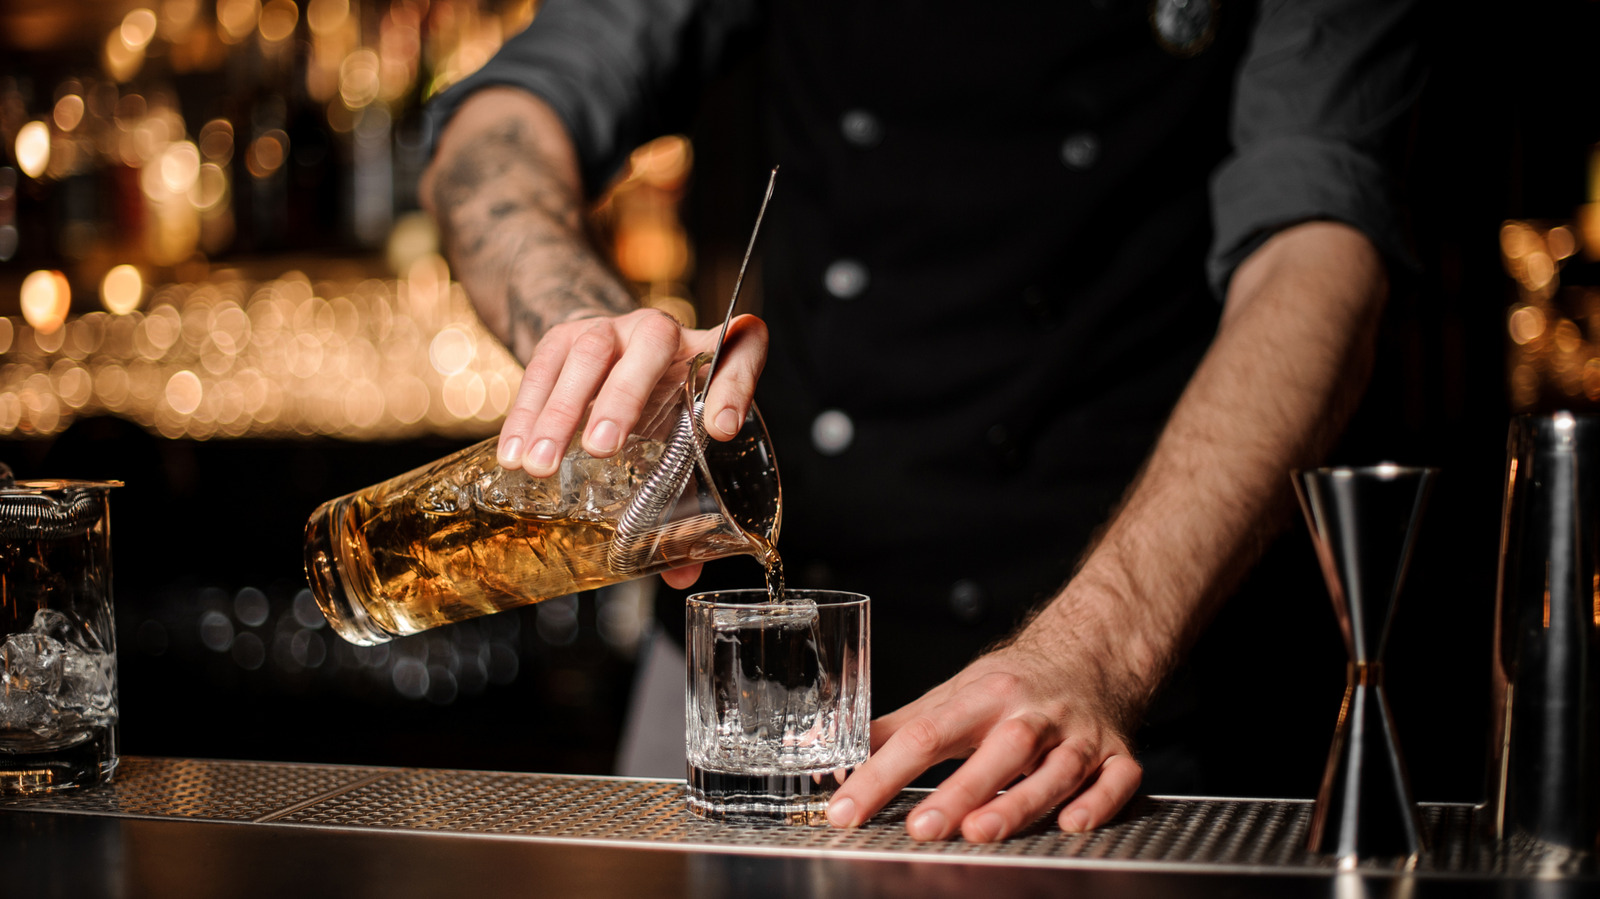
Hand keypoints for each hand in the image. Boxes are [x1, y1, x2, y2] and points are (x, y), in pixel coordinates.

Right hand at [497, 308, 768, 587]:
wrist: (610, 351)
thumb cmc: (658, 406)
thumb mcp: (680, 442)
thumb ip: (687, 500)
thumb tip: (682, 573)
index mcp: (708, 355)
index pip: (741, 349)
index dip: (735, 385)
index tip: (722, 430)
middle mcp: (664, 331)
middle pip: (653, 343)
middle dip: (626, 395)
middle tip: (603, 448)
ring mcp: (613, 327)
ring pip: (591, 352)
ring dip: (563, 409)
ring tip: (544, 464)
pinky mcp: (566, 334)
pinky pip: (543, 365)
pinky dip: (526, 412)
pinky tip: (513, 452)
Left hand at [825, 645, 1142, 841]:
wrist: (1092, 652)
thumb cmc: (1012, 684)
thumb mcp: (951, 696)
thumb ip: (895, 730)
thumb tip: (832, 759)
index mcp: (984, 696)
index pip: (925, 734)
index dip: (883, 773)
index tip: (847, 808)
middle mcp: (1033, 714)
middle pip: (999, 750)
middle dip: (961, 790)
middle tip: (922, 827)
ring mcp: (1079, 735)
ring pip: (1055, 769)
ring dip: (1020, 801)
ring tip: (982, 832)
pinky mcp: (1118, 755)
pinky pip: (1116, 779)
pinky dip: (1099, 802)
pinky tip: (1073, 823)